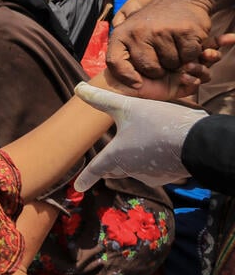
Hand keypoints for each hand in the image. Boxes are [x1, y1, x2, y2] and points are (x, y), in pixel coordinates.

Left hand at [73, 83, 206, 189]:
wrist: (197, 141)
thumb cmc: (158, 123)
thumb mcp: (127, 106)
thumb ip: (102, 99)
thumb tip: (78, 87)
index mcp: (116, 156)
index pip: (95, 169)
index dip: (85, 178)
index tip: (78, 187)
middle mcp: (131, 170)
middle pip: (114, 169)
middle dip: (110, 164)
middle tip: (109, 158)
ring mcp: (150, 176)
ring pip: (136, 168)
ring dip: (135, 159)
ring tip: (145, 140)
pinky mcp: (168, 176)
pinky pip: (155, 169)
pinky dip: (154, 161)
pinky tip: (163, 147)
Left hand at [106, 0, 213, 86]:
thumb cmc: (156, 20)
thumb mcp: (131, 28)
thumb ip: (122, 47)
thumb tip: (115, 73)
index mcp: (122, 33)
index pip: (114, 62)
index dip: (125, 76)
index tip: (137, 83)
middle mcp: (139, 32)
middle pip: (150, 69)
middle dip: (159, 70)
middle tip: (163, 58)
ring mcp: (162, 31)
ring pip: (171, 64)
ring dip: (177, 61)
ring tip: (174, 46)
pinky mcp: (185, 32)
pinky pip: (189, 56)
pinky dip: (191, 54)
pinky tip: (186, 41)